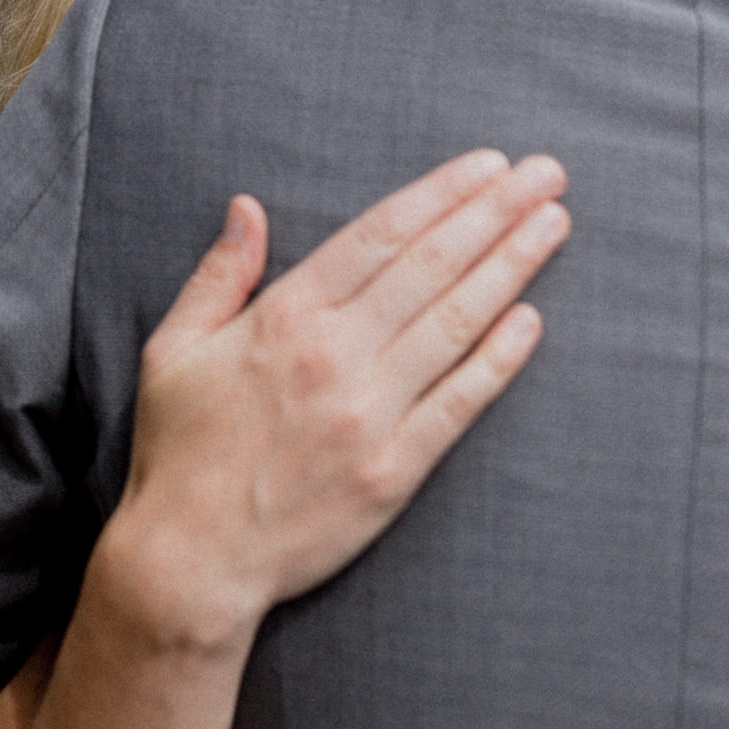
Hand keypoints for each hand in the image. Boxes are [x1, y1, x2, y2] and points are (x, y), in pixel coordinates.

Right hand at [98, 151, 570, 650]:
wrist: (191, 563)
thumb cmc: (179, 452)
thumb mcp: (174, 349)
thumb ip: (218, 274)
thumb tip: (248, 207)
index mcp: (284, 317)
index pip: (380, 236)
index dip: (440, 194)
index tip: (487, 166)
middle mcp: (335, 355)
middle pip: (431, 265)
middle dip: (494, 212)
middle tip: (546, 174)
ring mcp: (371, 413)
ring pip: (456, 322)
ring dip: (511, 266)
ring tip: (553, 224)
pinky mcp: (396, 469)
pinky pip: (460, 402)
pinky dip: (499, 358)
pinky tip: (531, 320)